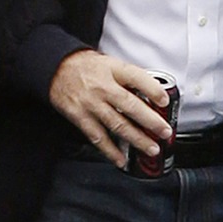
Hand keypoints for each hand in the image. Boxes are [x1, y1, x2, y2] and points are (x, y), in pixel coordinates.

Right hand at [48, 50, 172, 167]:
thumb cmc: (86, 66)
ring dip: (137, 139)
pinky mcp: (80, 116)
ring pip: (117, 124)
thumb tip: (151, 93)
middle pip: (130, 105)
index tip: (165, 101)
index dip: (153, 89)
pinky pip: (98, 137)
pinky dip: (110, 150)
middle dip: (151, 121)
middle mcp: (103, 86)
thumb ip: (127, 77)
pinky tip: (121, 159)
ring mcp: (91, 103)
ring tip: (151, 148)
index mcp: (113, 69)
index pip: (137, 77)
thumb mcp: (109, 63)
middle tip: (165, 131)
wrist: (57, 68)